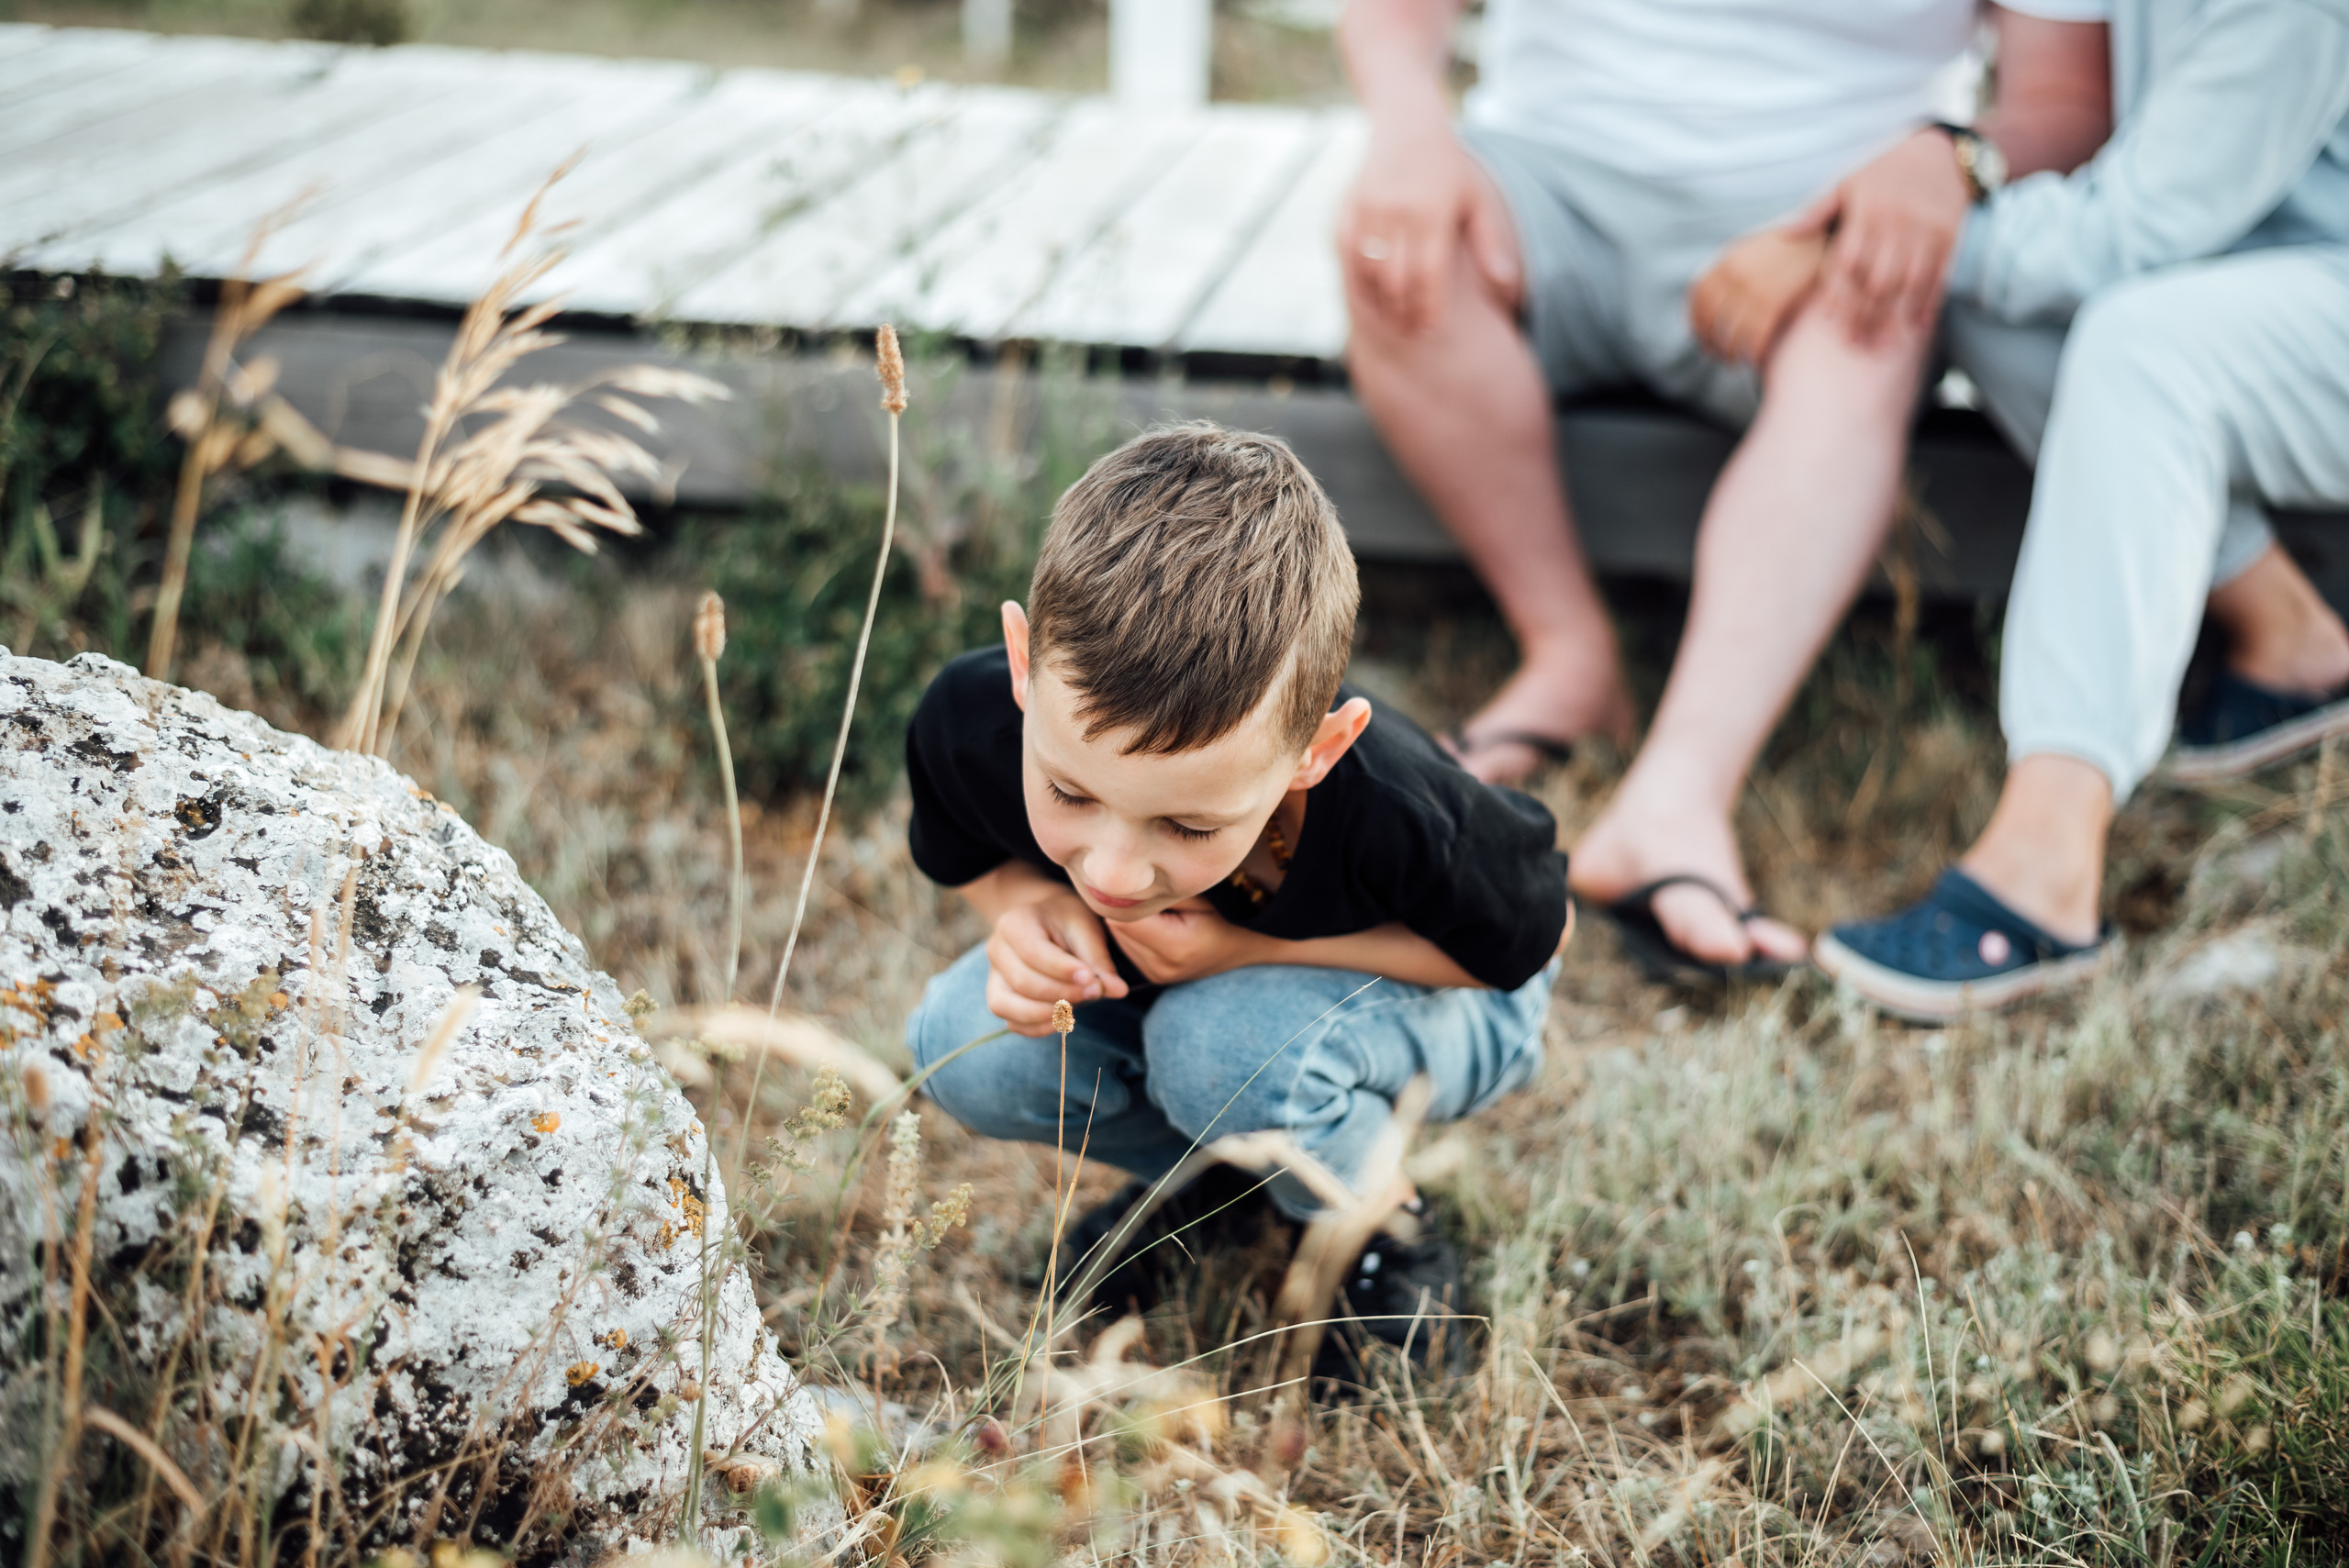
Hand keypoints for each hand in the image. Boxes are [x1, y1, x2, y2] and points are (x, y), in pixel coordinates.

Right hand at [984, 888, 1127, 1037]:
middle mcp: (996, 950)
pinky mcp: (1000, 998)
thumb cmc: (1067, 920)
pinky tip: (1063, 1019)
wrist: (1046, 920)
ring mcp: (993, 977)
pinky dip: (1037, 1027)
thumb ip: (1099, 959)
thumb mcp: (1086, 927)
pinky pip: (1011, 1022)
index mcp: (1014, 924)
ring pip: (1007, 1006)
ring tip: (1076, 1007)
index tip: (1092, 979)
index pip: (1033, 953)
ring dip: (1045, 1014)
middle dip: (1061, 993)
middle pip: (1022, 982)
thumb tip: (1118, 991)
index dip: (1063, 971)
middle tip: (1094, 992)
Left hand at [1107, 898, 1269, 985]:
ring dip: (1128, 920)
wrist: (1244, 947)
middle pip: (1117, 929)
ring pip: (1118, 938)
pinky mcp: (1153, 977)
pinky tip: (1155, 923)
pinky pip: (1127, 947)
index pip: (1124, 918)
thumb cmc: (1224, 912)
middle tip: (1147, 892)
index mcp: (1176, 947)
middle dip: (1125, 908)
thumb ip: (1161, 894)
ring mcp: (1157, 975)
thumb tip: (1120, 889)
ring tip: (1154, 908)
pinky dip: (1134, 933)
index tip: (1136, 882)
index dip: (1126, 897)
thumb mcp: (1197, 896)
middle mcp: (1163, 967)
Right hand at [1338, 120, 1519, 336]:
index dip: (1429, 309)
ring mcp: (1368, 209)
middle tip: (1411, 333)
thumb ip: (1490, 243)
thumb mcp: (1476, 200)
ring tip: (1391, 320)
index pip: (1429, 275)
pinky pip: (1346, 255)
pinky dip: (1356, 279)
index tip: (1432, 331)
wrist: (1406, 125)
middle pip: (1396, 280)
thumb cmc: (1448, 170)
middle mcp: (1398, 211)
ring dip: (1378, 301)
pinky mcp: (1347, 207)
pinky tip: (1369, 295)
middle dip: (1403, 313)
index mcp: (1433, 212)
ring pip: (1367, 272)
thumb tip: (1507, 284)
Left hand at [1690, 228, 1828, 365]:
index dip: (1695, 321)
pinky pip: (1755, 336)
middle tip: (1715, 355)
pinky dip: (1752, 352)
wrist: (1827, 232)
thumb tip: (1718, 295)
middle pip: (1710, 319)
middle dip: (1710, 341)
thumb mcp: (1757, 245)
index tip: (1700, 336)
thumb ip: (1736, 266)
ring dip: (1729, 353)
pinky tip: (1755, 359)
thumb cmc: (1794, 242)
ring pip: (1730, 332)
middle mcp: (1735, 273)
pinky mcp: (1775, 300)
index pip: (1698, 296)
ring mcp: (1753, 287)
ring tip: (1733, 361)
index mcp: (1727, 259)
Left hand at [1804, 127, 1969, 341]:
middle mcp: (1897, 223)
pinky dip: (1928, 304)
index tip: (1830, 321)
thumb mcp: (1848, 183)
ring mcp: (1926, 232)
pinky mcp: (1950, 238)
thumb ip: (1817, 210)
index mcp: (1867, 211)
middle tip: (1852, 344)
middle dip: (1864, 315)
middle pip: (1877, 279)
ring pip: (1908, 284)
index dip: (1839, 293)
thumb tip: (1783, 233)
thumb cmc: (1883, 172)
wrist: (1940, 153)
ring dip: (1894, 319)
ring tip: (1880, 345)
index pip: (1848, 261)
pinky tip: (1916, 328)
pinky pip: (1939, 277)